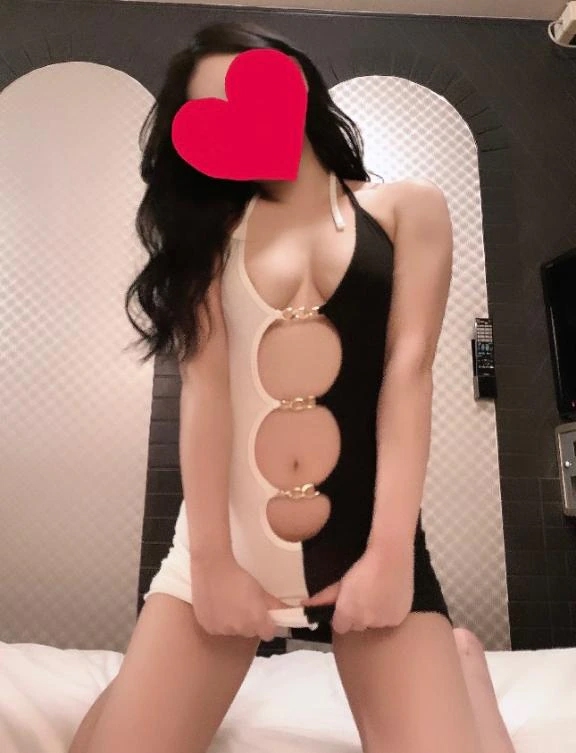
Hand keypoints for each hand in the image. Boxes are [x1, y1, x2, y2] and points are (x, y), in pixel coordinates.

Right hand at [191, 554, 291, 641]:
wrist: (213, 568)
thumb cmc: (238, 576)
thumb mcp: (260, 590)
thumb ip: (275, 605)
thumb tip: (291, 612)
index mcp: (256, 621)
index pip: (268, 634)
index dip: (267, 625)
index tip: (263, 616)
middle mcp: (240, 629)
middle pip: (250, 632)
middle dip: (249, 622)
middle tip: (243, 604)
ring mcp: (223, 630)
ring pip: (233, 630)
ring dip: (233, 621)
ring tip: (228, 602)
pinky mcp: (208, 627)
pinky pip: (218, 629)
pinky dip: (219, 621)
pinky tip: (217, 606)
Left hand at [299, 543, 413, 632]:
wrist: (390, 557)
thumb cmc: (362, 567)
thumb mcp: (341, 583)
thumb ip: (324, 598)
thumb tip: (304, 604)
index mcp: (347, 613)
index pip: (340, 627)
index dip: (343, 615)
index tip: (347, 603)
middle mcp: (364, 622)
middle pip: (358, 626)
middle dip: (358, 615)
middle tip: (363, 595)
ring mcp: (382, 622)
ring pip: (374, 624)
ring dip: (374, 614)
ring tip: (377, 593)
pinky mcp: (398, 618)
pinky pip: (389, 620)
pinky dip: (388, 613)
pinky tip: (388, 597)